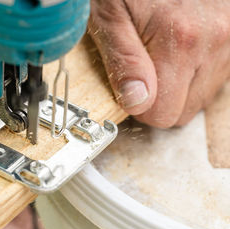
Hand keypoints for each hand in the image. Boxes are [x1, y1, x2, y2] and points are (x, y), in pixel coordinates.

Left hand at [89, 0, 229, 126]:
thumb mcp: (110, 17)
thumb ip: (123, 62)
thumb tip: (137, 103)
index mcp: (180, 42)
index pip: (162, 114)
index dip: (140, 107)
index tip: (129, 89)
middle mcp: (215, 42)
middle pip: (183, 110)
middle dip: (160, 98)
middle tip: (143, 68)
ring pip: (200, 96)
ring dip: (179, 85)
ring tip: (161, 52)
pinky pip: (214, 77)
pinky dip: (194, 71)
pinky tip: (180, 48)